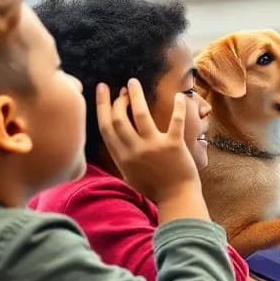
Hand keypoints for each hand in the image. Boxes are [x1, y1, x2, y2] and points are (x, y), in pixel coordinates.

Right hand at [96, 79, 199, 204]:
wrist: (176, 198)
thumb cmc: (154, 186)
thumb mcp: (128, 173)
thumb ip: (121, 154)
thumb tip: (114, 136)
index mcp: (121, 157)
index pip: (105, 128)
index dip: (101, 106)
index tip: (101, 90)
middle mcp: (134, 150)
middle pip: (119, 119)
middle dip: (118, 100)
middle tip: (122, 88)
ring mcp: (153, 147)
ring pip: (140, 114)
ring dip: (136, 96)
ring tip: (134, 83)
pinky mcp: (173, 145)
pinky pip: (175, 120)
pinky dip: (178, 107)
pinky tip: (179, 95)